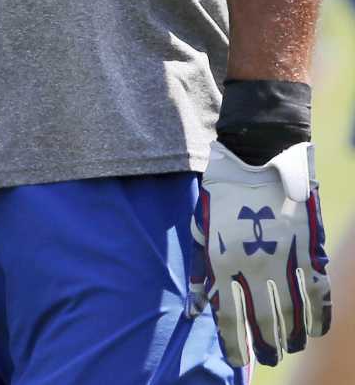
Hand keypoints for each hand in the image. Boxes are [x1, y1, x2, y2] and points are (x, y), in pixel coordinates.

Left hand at [192, 140, 332, 366]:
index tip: (236, 362)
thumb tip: (195, 308)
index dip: (233, 345)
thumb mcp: (202, 229)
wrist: (259, 155)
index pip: (229, 318)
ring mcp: (285, 259)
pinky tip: (316, 330)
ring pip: (294, 314)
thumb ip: (201, 269)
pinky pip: (320, 294)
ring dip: (292, 337)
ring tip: (289, 347)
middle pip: (264, 322)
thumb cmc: (223, 192)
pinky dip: (320, 317)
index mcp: (222, 261)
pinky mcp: (310, 250)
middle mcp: (254, 266)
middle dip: (265, 346)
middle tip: (267, 358)